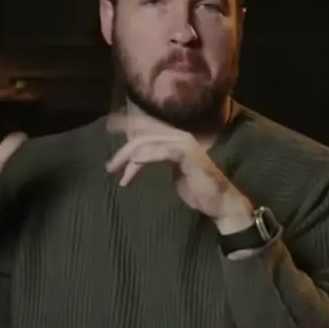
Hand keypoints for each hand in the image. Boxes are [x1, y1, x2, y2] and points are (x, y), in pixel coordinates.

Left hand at [106, 113, 253, 231]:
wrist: (219, 202)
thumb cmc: (196, 189)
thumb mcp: (171, 171)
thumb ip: (156, 160)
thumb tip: (135, 158)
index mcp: (175, 139)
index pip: (147, 128)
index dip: (128, 124)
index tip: (109, 127)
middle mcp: (179, 137)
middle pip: (144, 136)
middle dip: (124, 150)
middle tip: (110, 166)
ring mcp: (184, 143)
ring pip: (149, 142)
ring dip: (130, 156)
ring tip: (117, 170)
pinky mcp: (187, 154)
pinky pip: (162, 150)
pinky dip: (146, 155)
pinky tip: (134, 162)